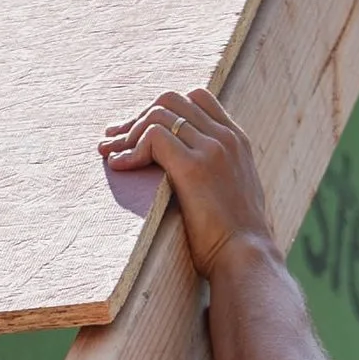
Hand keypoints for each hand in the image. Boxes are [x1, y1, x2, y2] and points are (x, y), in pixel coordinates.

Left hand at [99, 87, 275, 275]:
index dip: (163, 110)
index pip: (196, 98)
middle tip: (115, 140)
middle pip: (172, 100)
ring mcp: (212, 150)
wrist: (248, 261)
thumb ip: (220, 174)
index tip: (140, 132)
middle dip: (138, 116)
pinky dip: (131, 149)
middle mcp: (226, 138)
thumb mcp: (235, 196)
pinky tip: (119, 167)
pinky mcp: (194, 167)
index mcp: (237, 142)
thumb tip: (194, 179)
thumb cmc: (237, 242)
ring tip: (111, 154)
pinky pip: (153, 137)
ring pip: (159, 115)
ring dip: (129, 132)